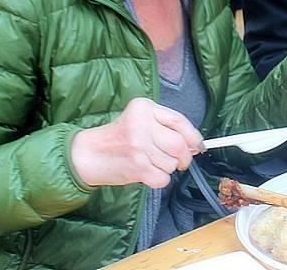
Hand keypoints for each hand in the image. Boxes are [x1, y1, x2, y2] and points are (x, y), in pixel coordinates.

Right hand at [70, 97, 203, 188]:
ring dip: (166, 168)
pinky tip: (146, 172)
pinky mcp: (136, 167)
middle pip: (179, 145)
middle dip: (184, 157)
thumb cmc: (118, 137)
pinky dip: (159, 179)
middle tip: (179, 161)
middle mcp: (141, 124)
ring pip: (171, 163)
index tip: (198, 146)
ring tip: (150, 162)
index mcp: (143, 107)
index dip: (193, 136)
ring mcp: (139, 146)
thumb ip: (166, 126)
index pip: (179, 121)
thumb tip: (195, 144)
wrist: (87, 154)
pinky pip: (163, 178)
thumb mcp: (139, 119)